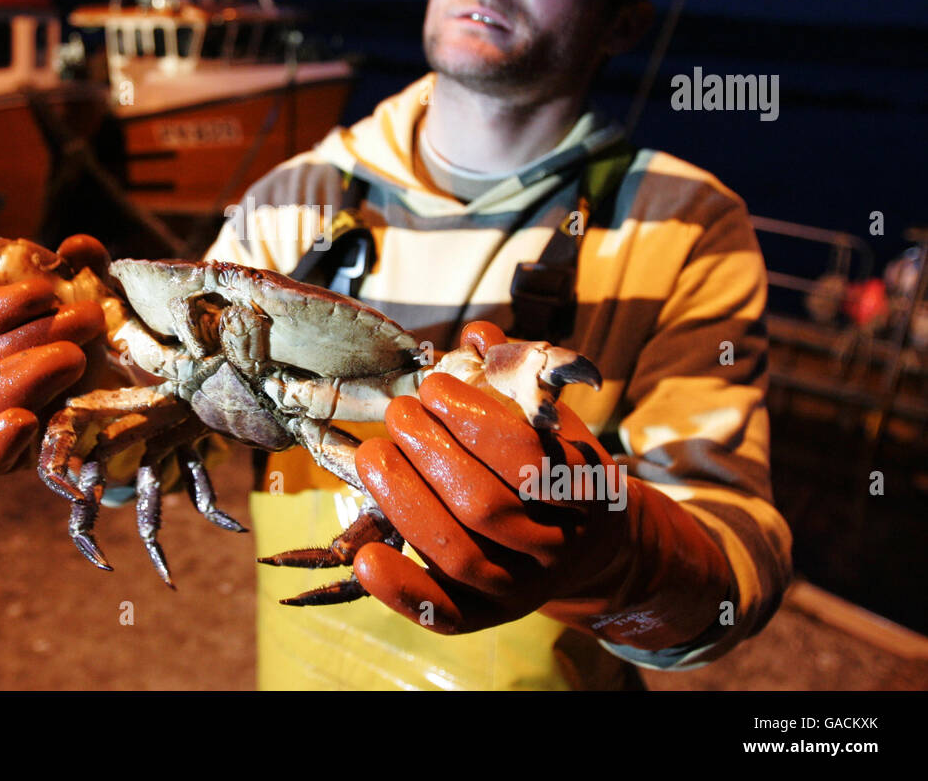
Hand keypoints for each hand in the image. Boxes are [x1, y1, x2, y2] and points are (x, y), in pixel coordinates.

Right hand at [0, 235, 110, 473]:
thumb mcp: (103, 299)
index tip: (45, 292)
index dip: (0, 304)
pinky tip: (25, 421)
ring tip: (76, 359)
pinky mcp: (11, 457)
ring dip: (27, 375)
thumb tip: (77, 248)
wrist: (131, 398)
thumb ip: (89, 270)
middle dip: (37, 334)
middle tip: (89, 319)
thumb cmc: (101, 341)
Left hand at [353, 322, 731, 648]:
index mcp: (585, 496)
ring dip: (404, 499)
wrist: (586, 549)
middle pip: (485, 506)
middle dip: (430, 451)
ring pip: (458, 554)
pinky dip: (400, 588)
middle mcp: (554, 549)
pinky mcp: (482, 617)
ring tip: (373, 451)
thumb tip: (477, 335)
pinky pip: (442, 614)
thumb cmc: (557, 467)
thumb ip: (518, 380)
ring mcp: (519, 589)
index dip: (474, 421)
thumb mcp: (554, 424)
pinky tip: (365, 557)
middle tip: (399, 411)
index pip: (528, 461)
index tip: (434, 384)